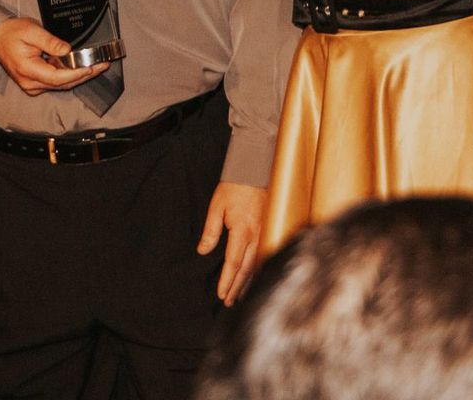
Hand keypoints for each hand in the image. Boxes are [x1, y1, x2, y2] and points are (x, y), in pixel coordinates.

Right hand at [0, 17, 106, 95]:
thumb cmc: (11, 33)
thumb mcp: (31, 31)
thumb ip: (50, 42)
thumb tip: (68, 50)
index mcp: (28, 70)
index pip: (58, 77)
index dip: (77, 73)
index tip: (92, 67)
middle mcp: (30, 82)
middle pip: (63, 84)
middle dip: (84, 75)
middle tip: (102, 66)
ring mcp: (32, 85)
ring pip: (61, 84)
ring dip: (79, 75)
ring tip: (96, 65)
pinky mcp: (35, 82)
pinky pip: (56, 81)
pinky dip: (69, 74)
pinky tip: (81, 65)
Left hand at [197, 181, 266, 305]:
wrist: (254, 170)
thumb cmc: (234, 187)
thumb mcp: (216, 206)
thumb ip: (210, 231)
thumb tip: (203, 251)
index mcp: (242, 230)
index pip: (234, 263)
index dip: (227, 281)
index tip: (221, 294)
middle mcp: (257, 235)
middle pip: (247, 269)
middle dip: (237, 287)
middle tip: (228, 302)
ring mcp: (265, 233)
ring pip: (257, 265)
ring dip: (247, 282)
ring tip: (239, 296)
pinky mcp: (269, 230)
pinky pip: (264, 256)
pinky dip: (257, 270)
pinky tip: (253, 277)